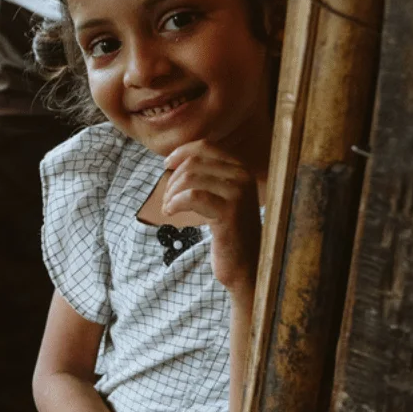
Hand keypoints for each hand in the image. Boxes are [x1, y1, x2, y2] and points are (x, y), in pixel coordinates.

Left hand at [163, 141, 260, 298]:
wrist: (246, 265)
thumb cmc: (227, 231)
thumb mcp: (219, 197)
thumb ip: (205, 176)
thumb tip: (174, 159)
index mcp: (241, 168)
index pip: (205, 146)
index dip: (181, 153)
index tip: (166, 165)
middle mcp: (243, 176)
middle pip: (194, 162)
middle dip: (173, 180)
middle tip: (167, 200)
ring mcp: (239, 193)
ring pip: (191, 178)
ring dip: (171, 193)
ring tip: (168, 207)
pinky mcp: (230, 212)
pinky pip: (193, 196)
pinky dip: (175, 202)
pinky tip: (170, 213)